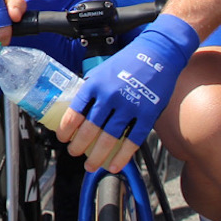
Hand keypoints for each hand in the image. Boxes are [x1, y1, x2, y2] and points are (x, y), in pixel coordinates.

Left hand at [59, 14, 199, 173]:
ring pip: (109, 137)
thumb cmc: (127, 62)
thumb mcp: (101, 70)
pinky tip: (114, 165)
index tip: (63, 138)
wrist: (157, 54)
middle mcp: (109, 96)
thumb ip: (91, 90)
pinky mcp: (147, 114)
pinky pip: (133, 140)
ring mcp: (129, 106)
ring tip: (90, 165)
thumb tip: (78, 110)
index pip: (75, 111)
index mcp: (94, 84)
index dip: (66, 128)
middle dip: (79, 145)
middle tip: (74, 153)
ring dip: (98, 155)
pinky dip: (122, 156)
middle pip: (90, 128)